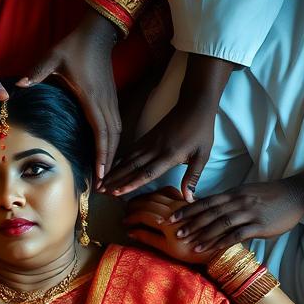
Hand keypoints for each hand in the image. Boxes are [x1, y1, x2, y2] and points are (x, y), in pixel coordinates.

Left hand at [18, 10, 121, 184]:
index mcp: (91, 98)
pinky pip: (115, 127)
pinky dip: (112, 143)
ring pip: (116, 134)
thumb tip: (18, 86)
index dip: (101, 155)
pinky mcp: (112, 100)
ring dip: (112, 154)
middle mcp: (105, 104)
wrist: (97, 34)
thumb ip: (36, 72)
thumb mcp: (53, 57)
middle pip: (111, 140)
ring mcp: (111, 102)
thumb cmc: (74, 46)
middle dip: (108, 162)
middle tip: (101, 183)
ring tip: (105, 174)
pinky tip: (106, 153)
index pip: (100, 133)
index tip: (99, 174)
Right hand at [103, 96, 217, 198]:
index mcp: (169, 155)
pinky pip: (130, 151)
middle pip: (131, 167)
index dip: (131, 183)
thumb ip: (192, 177)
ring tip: (101, 182)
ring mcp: (149, 142)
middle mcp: (155, 150)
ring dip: (114, 171)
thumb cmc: (200, 131)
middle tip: (101, 190)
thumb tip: (188, 199)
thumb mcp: (202, 155)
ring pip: (128, 159)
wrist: (194, 104)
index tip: (117, 192)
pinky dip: (119, 160)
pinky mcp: (147, 137)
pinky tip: (111, 167)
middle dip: (115, 179)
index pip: (147, 173)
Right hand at [122, 188, 217, 266]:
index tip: (124, 221)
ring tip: (137, 203)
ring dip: (145, 197)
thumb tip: (131, 232)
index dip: (131, 217)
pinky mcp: (188, 201)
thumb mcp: (168, 249)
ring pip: (158, 194)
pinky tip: (156, 198)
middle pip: (148, 201)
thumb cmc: (193, 252)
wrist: (218, 246)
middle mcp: (173, 208)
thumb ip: (148, 238)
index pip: (143, 214)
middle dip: (135, 205)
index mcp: (166, 221)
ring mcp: (181, 203)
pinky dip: (159, 193)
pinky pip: (170, 191)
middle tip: (126, 210)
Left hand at [168, 178, 303, 254]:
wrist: (296, 194)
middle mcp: (238, 201)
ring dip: (202, 234)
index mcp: (233, 193)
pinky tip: (210, 249)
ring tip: (188, 243)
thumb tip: (212, 210)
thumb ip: (230, 201)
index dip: (187, 210)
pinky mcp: (259, 225)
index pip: (205, 201)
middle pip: (209, 212)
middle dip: (190, 223)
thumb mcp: (247, 193)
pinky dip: (221, 242)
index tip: (170, 217)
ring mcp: (248, 213)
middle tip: (173, 232)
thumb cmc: (271, 196)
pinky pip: (236, 234)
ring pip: (220, 223)